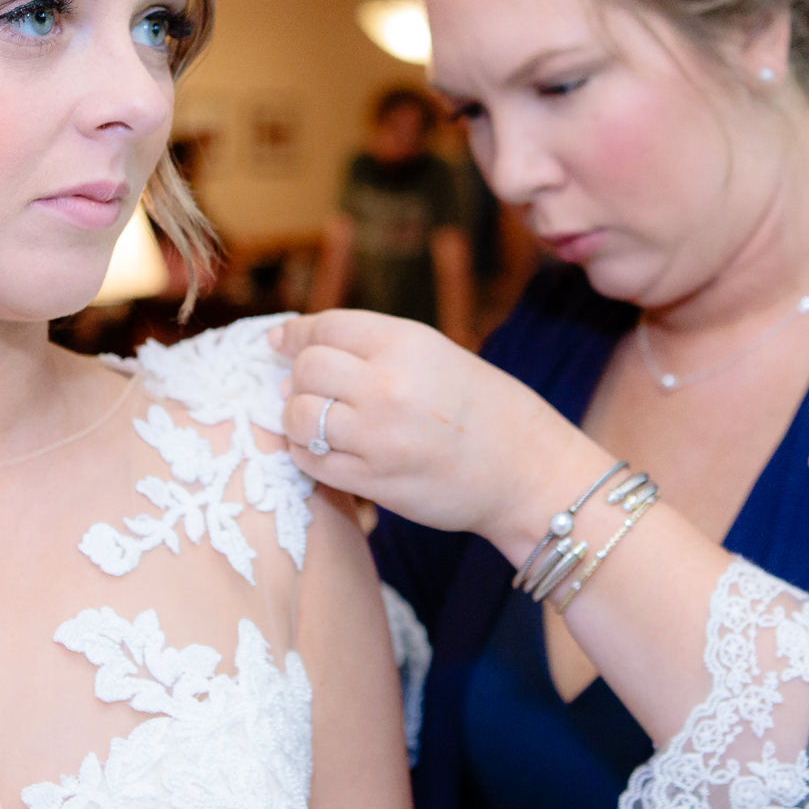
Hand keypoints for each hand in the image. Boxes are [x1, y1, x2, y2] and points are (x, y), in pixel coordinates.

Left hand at [269, 310, 612, 554]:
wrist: (527, 471)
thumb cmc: (483, 409)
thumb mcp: (435, 355)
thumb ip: (373, 347)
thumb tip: (297, 349)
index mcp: (406, 342)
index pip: (324, 327)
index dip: (294, 335)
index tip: (280, 343)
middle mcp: (388, 384)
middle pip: (306, 370)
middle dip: (298, 379)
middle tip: (310, 390)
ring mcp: (379, 436)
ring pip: (299, 416)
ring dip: (298, 419)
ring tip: (317, 423)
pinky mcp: (374, 481)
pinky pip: (312, 462)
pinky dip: (308, 454)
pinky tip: (325, 451)